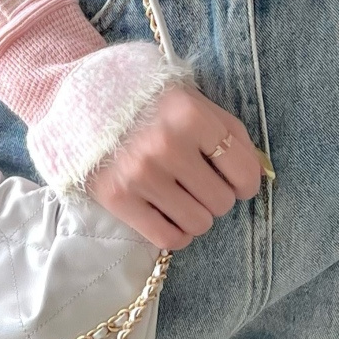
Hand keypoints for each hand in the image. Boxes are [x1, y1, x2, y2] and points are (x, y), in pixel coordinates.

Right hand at [85, 83, 265, 248]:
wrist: (79, 101)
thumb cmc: (146, 101)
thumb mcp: (190, 100)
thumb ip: (227, 131)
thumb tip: (259, 172)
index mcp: (190, 115)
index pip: (243, 171)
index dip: (245, 182)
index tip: (236, 182)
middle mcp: (166, 145)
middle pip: (221, 202)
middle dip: (216, 196)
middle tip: (198, 183)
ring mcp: (140, 174)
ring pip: (198, 224)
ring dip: (196, 215)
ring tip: (180, 195)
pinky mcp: (117, 198)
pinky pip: (168, 238)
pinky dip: (175, 232)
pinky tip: (167, 213)